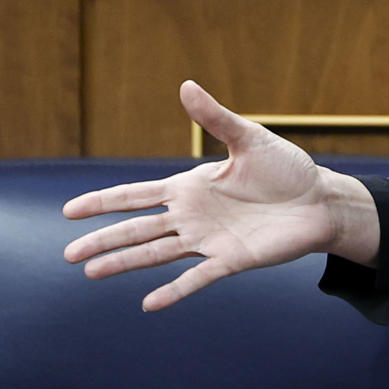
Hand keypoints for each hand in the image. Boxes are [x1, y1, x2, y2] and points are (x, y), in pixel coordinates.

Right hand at [62, 80, 378, 310]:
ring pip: (156, 254)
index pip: (136, 195)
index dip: (103, 202)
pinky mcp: (232, 261)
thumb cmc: (285, 169)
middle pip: (137, 229)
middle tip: (68, 255)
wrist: (320, 200)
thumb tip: (185, 85)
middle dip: (103, 240)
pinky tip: (149, 303)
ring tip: (91, 274)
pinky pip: (197, 278)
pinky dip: (174, 291)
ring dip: (125, 263)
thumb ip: (215, 117)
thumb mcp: (248, 138)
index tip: (69, 211)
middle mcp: (191, 217)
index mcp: (189, 187)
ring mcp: (208, 241)